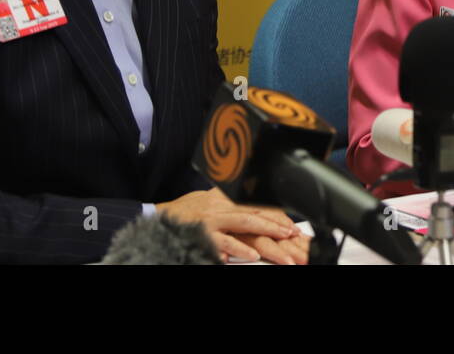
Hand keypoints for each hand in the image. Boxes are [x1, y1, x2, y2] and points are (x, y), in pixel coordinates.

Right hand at [155, 187, 303, 262]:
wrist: (160, 217)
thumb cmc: (184, 209)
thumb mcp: (207, 198)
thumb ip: (225, 198)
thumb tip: (243, 198)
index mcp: (225, 201)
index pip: (256, 205)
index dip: (275, 214)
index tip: (291, 224)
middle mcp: (221, 208)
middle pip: (255, 214)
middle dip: (276, 225)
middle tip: (293, 235)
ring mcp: (213, 221)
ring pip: (243, 225)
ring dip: (264, 236)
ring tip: (280, 247)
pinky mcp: (203, 234)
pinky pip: (224, 242)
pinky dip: (238, 248)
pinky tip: (251, 255)